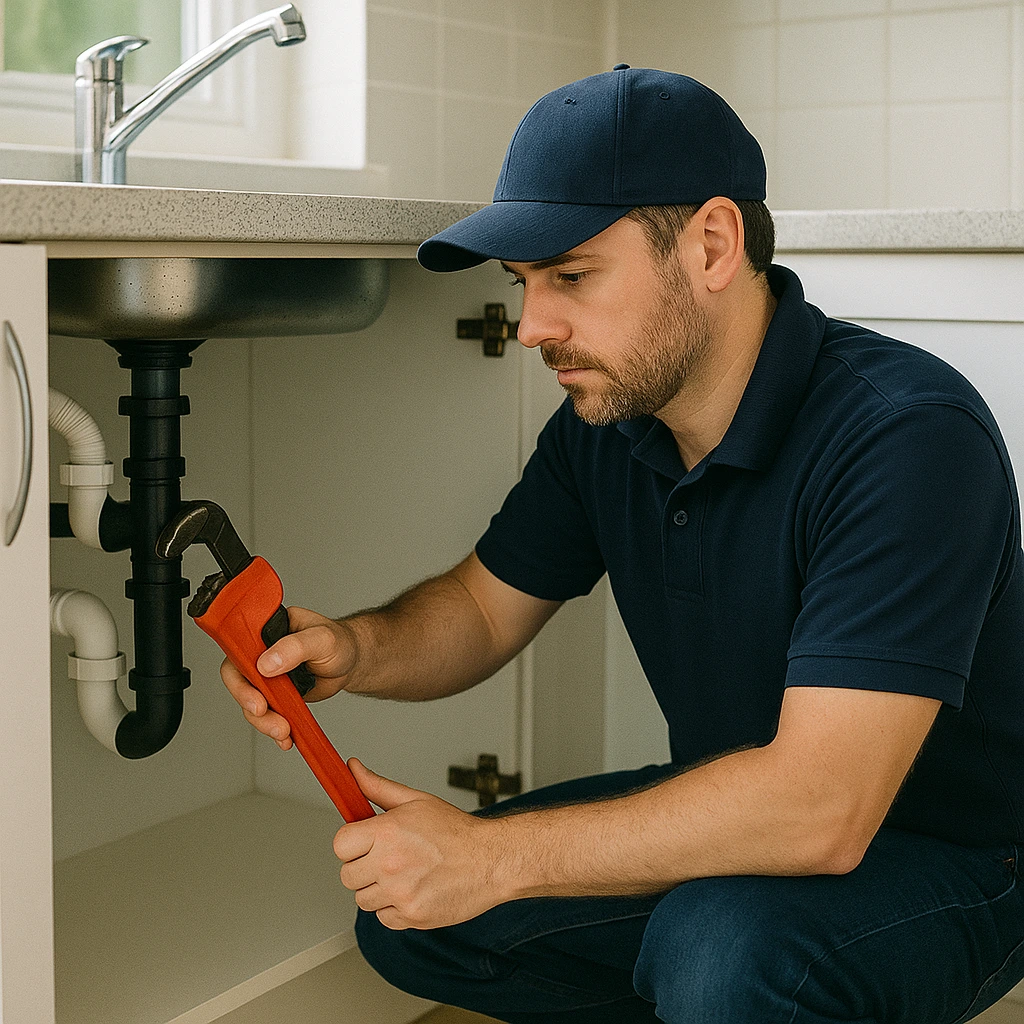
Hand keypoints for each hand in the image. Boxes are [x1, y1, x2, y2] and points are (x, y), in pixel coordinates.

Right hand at [220, 606, 357, 750]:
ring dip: (263, 720)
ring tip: (282, 730)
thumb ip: (295, 647)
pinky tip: (285, 737)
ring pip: (250, 701)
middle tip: (262, 711)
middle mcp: (261, 652)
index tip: (253, 687)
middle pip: (238, 678)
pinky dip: (273, 727)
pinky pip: (266, 714)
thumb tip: (267, 664)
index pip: (238, 646)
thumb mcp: (322, 639)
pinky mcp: (276, 694)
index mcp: (265, 630)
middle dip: (247, 699)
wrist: (351, 662)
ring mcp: (267, 675)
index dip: (238, 670)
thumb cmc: (338, 642)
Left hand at [335, 758, 510, 929]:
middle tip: (386, 858)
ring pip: (363, 899)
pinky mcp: (411, 916)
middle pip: (347, 875)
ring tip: (403, 874)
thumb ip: (377, 787)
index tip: (363, 843)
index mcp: (387, 833)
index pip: (340, 845)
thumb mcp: (416, 801)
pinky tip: (413, 890)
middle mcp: (390, 864)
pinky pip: (383, 918)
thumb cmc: (456, 832)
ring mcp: (400, 894)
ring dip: (377, 889)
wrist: (490, 860)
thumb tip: (353, 769)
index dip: (350, 843)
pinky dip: (394, 908)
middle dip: (363, 866)